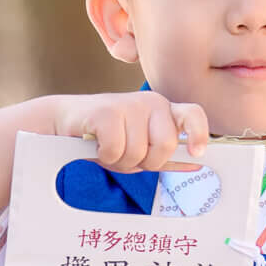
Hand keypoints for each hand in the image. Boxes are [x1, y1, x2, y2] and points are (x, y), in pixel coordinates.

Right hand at [52, 91, 209, 172]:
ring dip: (119, 162)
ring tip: (108, 149)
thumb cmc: (107, 138)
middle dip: (146, 162)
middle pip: (165, 144)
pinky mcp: (107, 110)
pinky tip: (96, 145)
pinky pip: (115, 149)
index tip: (197, 153)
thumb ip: (167, 156)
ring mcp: (129, 103)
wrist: (66, 122)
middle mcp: (151, 102)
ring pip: (137, 152)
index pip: (193, 115)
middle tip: (128, 156)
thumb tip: (197, 163)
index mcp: (163, 111)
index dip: (199, 134)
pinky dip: (104, 156)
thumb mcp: (141, 149)